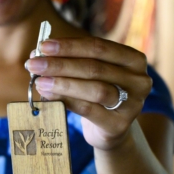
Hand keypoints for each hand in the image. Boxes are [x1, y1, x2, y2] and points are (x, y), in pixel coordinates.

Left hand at [25, 37, 152, 150]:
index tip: (43, 46)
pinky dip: (66, 101)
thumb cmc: (96, 91)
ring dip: (62, 84)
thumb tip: (36, 53)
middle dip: (60, 65)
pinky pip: (89, 110)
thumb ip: (69, 61)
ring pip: (95, 89)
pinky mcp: (120, 124)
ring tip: (39, 82)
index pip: (98, 47)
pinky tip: (48, 96)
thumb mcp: (88, 73)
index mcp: (133, 59)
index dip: (69, 46)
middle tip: (34, 64)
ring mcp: (133, 103)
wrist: (110, 128)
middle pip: (94, 68)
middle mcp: (139, 80)